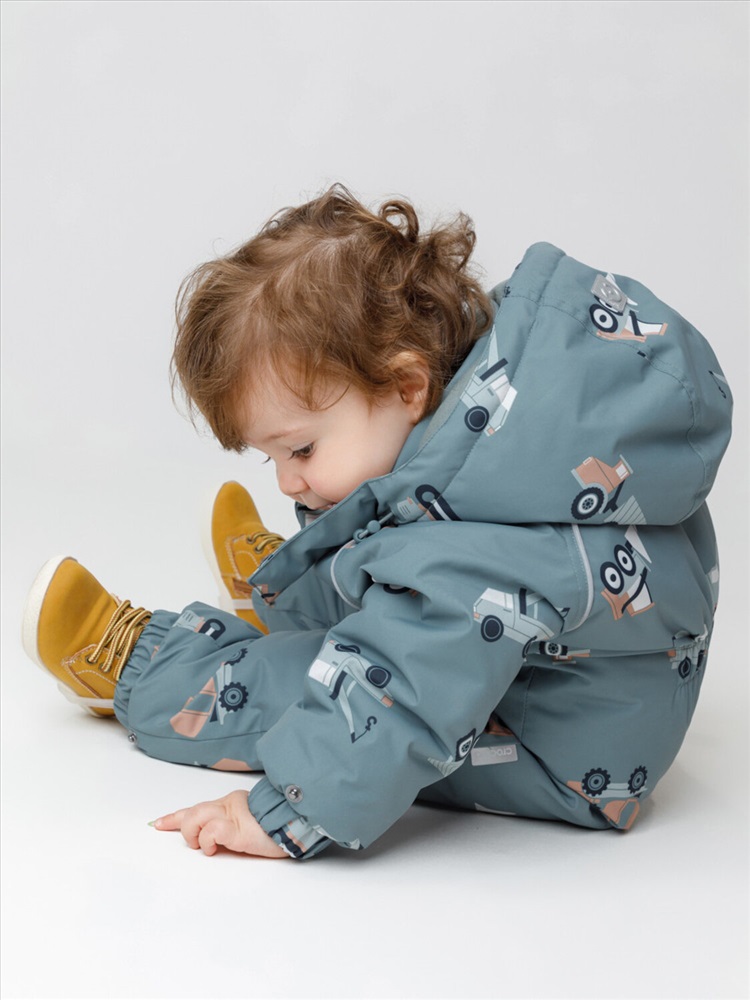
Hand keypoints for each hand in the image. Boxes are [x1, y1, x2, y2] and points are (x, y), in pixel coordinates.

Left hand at [153, 789, 286, 857]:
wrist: (296, 822)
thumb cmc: (278, 828)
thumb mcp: (250, 827)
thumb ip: (232, 828)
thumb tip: (214, 841)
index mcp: (232, 804)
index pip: (198, 808)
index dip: (175, 817)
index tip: (158, 823)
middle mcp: (230, 805)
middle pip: (193, 811)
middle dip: (182, 828)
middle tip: (196, 844)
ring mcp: (233, 815)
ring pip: (196, 816)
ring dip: (194, 834)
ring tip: (206, 846)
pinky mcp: (237, 828)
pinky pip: (212, 830)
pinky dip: (207, 841)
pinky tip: (214, 848)